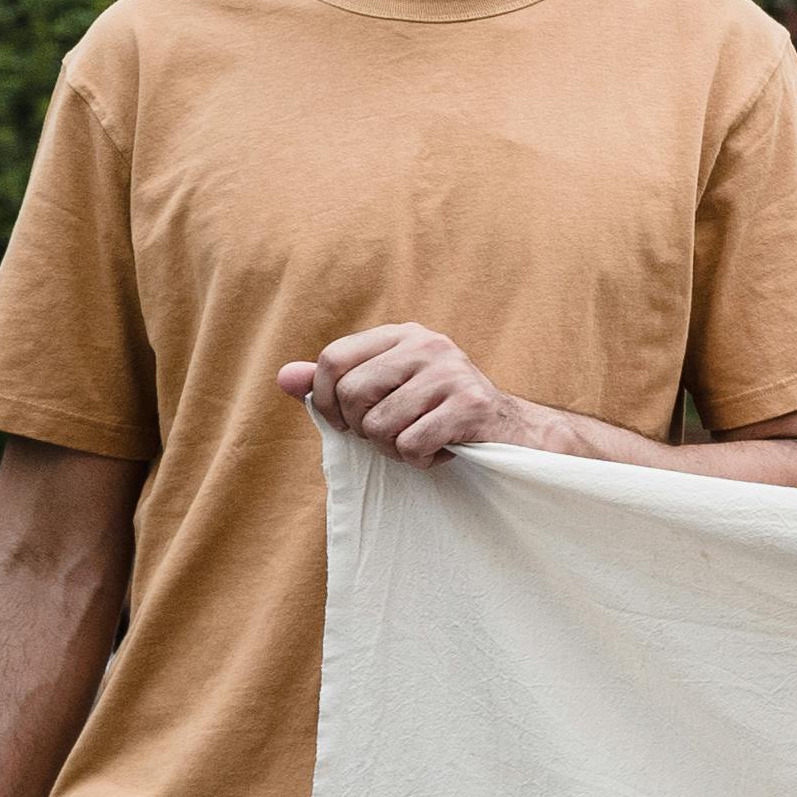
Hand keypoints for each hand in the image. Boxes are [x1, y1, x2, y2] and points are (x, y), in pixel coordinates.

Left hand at [280, 324, 563, 466]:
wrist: (511, 433)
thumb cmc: (436, 414)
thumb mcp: (383, 393)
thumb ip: (333, 384)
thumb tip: (284, 377)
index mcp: (403, 335)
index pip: (333, 359)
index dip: (324, 401)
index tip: (345, 423)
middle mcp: (428, 345)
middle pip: (352, 394)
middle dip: (363, 430)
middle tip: (392, 435)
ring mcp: (452, 372)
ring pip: (379, 426)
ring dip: (394, 449)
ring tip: (421, 441)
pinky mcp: (471, 404)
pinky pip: (412, 445)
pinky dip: (421, 460)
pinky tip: (442, 450)